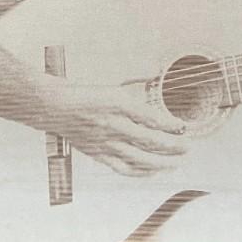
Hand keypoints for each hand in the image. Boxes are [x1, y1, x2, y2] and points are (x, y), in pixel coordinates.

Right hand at [44, 84, 187, 176]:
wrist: (54, 106)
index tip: (183, 127)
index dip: (171, 125)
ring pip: (139, 158)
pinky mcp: (98, 154)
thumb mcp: (111, 77)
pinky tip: (152, 171)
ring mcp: (106, 142)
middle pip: (150, 141)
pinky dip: (140, 172)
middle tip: (187, 147)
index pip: (151, 118)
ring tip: (176, 162)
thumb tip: (155, 69)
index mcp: (117, 103)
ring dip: (161, 162)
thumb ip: (135, 74)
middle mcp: (113, 125)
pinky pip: (123, 168)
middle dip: (173, 146)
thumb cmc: (82, 91)